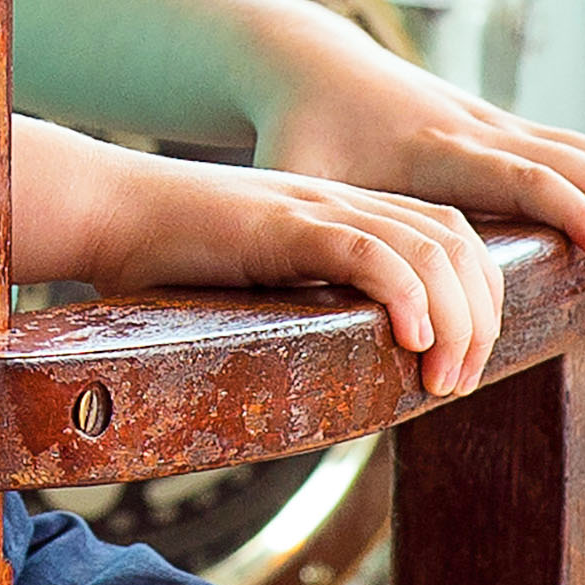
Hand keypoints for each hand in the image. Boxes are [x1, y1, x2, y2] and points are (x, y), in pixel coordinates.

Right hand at [11, 137, 529, 398]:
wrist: (104, 212)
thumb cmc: (163, 260)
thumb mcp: (254, 287)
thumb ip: (296, 309)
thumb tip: (324, 379)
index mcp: (342, 213)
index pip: (449, 237)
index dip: (478, 298)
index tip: (462, 364)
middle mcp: (340, 202)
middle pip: (457, 242)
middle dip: (480, 317)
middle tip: (458, 383)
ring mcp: (314, 208)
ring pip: (427, 248)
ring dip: (454, 318)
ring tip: (442, 376)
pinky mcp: (282, 223)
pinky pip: (366, 250)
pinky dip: (405, 293)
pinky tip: (410, 339)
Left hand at [254, 33, 584, 324]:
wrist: (311, 65)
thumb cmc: (297, 134)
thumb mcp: (294, 181)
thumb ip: (315, 234)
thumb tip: (333, 308)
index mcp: (435, 148)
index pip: (526, 176)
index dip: (577, 213)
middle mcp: (481, 129)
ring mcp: (501, 124)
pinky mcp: (510, 129)